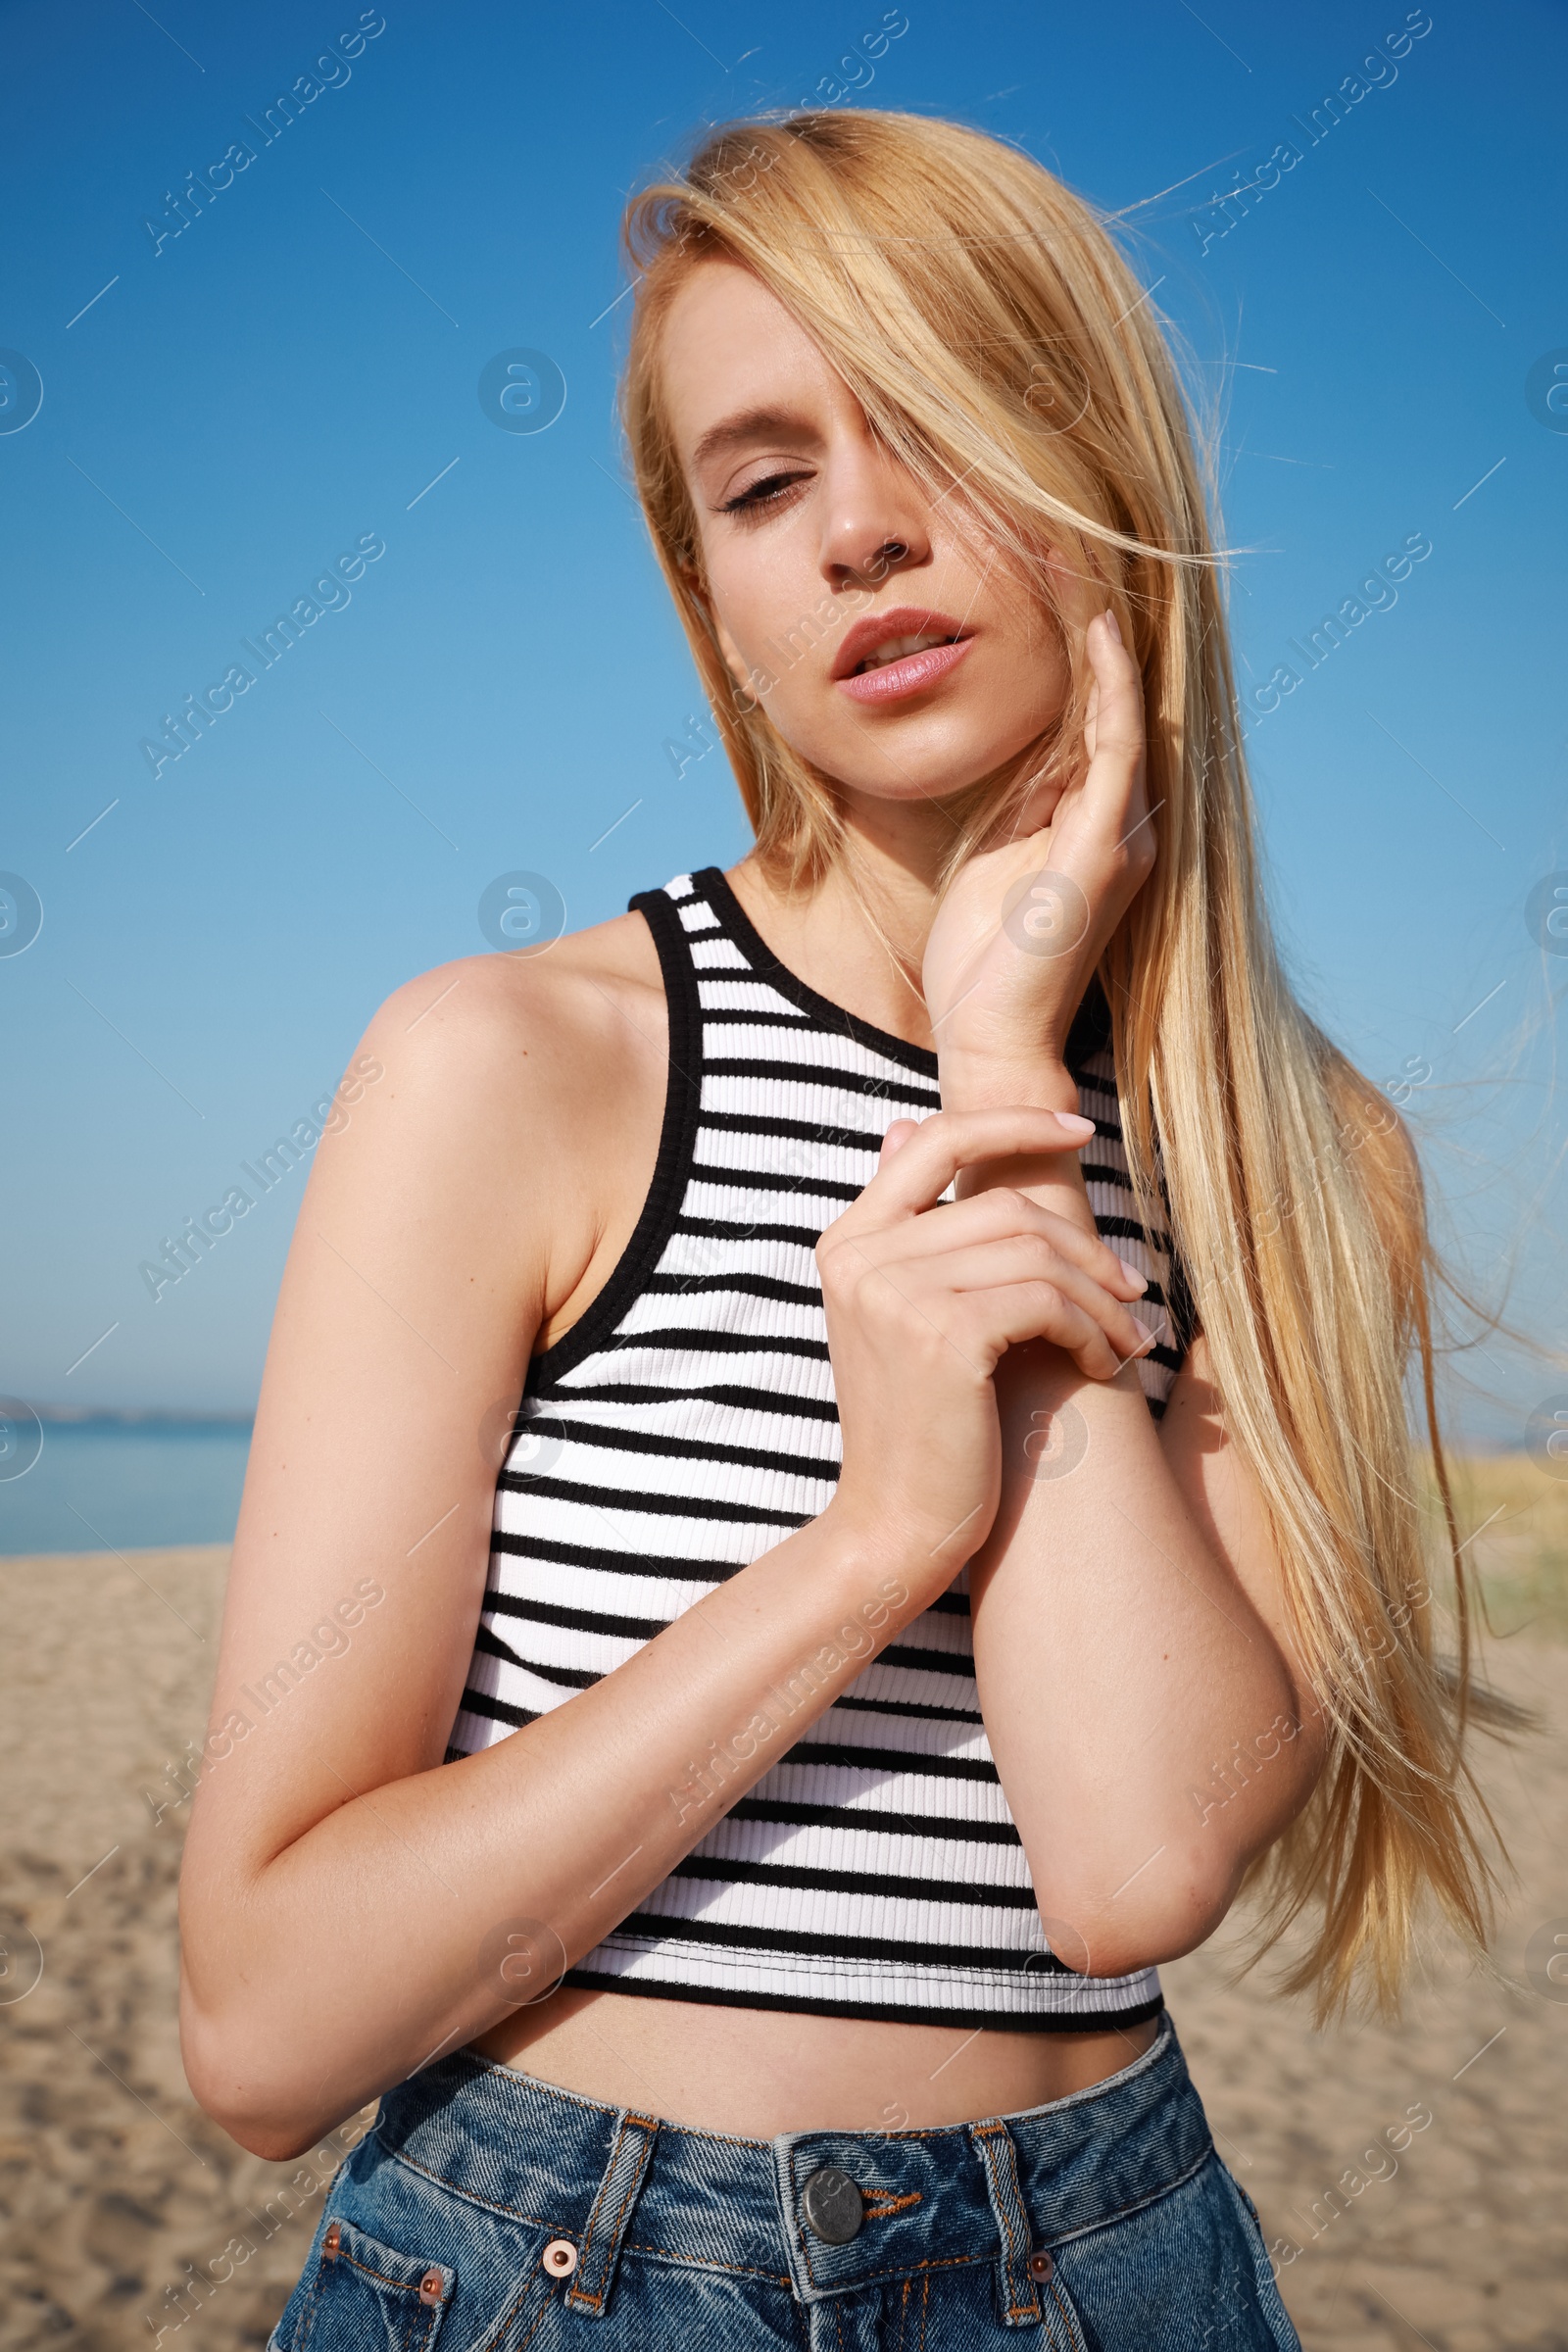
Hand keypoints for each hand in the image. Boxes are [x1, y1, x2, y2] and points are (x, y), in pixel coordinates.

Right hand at [817, 1108, 1154, 1565]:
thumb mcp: (899, 1314)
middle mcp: (861, 1255)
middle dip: (1084, 1246)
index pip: (936, 1140)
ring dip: (1099, 1296)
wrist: (893, 1527)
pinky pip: (1046, 1300)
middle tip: (1132, 1291)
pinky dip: (1089, 1330)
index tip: (1080, 1124)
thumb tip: (904, 1126)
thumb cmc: (917, 1426)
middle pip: (1006, 1205)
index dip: (1013, 1122)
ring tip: (1126, 1338)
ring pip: (1036, 1252)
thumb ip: (908, 1227)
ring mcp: (896, 1291)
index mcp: (848, 1241)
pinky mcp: (941, 1334)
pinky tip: (1102, 1363)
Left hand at [922, 601, 1154, 1084]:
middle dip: (1103, 639)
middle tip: (1079, 554)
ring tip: (1090, 570)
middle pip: (1121, 712)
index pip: (1100, 729)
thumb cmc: (982, 965)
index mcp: (1097, 834)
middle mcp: (1127, 830)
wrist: (988, 1037)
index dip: (1087, 662)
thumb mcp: (993, 860)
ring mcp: (1123, 836)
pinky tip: (1097, 633)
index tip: (1062, 591)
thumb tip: (1030, 751)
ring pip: (1126, 715)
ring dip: (1110, 645)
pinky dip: (1110, 687)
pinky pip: (1118, 746)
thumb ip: (1022, 805)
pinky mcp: (1104, 845)